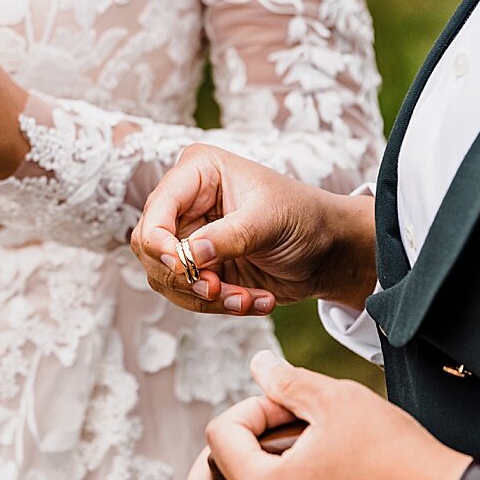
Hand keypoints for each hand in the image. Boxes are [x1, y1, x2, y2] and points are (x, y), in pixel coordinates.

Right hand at [130, 144, 377, 316]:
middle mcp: (186, 204)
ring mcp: (190, 239)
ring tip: (248, 300)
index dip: (159, 243)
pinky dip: (221, 306)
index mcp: (198, 173)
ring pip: (168, 279)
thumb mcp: (269, 220)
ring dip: (207, 298)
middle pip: (150, 249)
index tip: (182, 267)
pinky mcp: (201, 270)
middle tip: (216, 289)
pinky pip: (190, 297)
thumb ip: (227, 237)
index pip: (156, 210)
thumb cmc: (304, 217)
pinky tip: (257, 301)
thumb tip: (185, 257)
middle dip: (185, 276)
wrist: (329, 250)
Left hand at [181, 351, 467, 479]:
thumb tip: (258, 365)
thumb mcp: (338, 402)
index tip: (288, 403)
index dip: (250, 408)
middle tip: (250, 434)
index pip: (219, 438)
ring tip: (285, 449)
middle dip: (211, 460)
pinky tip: (309, 472)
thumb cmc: (397, 457)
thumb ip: (288, 382)